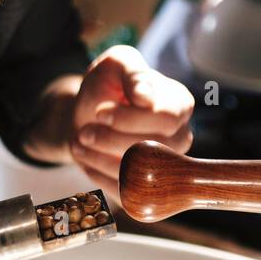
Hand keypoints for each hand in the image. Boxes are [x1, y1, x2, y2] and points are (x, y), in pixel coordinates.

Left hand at [68, 45, 194, 195]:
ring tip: (79, 142)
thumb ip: (133, 75)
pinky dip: (101, 177)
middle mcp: (181, 137)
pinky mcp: (148, 189)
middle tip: (84, 131)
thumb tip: (145, 98)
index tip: (100, 111)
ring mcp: (167, 166)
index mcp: (180, 104)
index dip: (130, 119)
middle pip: (156, 149)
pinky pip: (130, 194)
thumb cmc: (108, 84)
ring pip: (143, 175)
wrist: (90, 113)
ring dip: (103, 160)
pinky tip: (86, 158)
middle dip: (113, 141)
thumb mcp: (117, 65)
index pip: (166, 119)